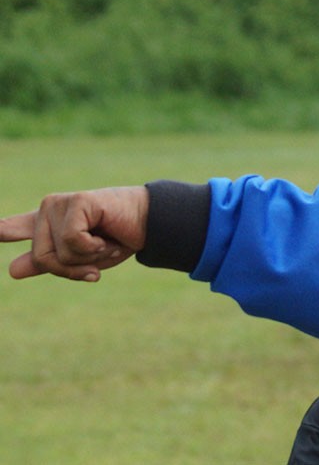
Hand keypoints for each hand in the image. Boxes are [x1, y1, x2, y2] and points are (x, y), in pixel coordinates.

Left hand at [1, 186, 148, 281]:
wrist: (150, 226)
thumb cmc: (117, 239)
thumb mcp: (81, 259)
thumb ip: (49, 263)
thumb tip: (11, 271)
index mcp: (46, 223)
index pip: (11, 228)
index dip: (0, 229)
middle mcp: (47, 209)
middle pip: (41, 258)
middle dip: (71, 268)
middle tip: (98, 255)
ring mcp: (59, 203)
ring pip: (57, 252)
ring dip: (88, 257)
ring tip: (105, 242)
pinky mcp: (76, 201)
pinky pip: (72, 240)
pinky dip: (94, 246)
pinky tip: (107, 234)